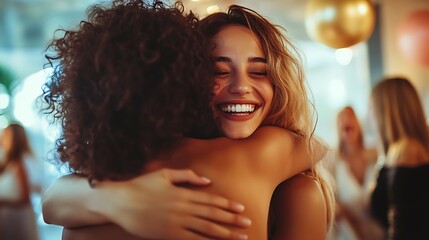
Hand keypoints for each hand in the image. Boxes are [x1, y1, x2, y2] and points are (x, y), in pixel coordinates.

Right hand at [94, 168, 250, 239]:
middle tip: (248, 223)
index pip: (212, 200)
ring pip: (207, 229)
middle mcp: (184, 208)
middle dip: (232, 220)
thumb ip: (187, 175)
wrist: (120, 201)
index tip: (241, 208)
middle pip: (214, 215)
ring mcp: (177, 222)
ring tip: (240, 237)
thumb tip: (207, 180)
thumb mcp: (165, 173)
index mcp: (184, 193)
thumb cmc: (141, 185)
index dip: (228, 205)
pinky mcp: (169, 234)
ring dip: (225, 233)